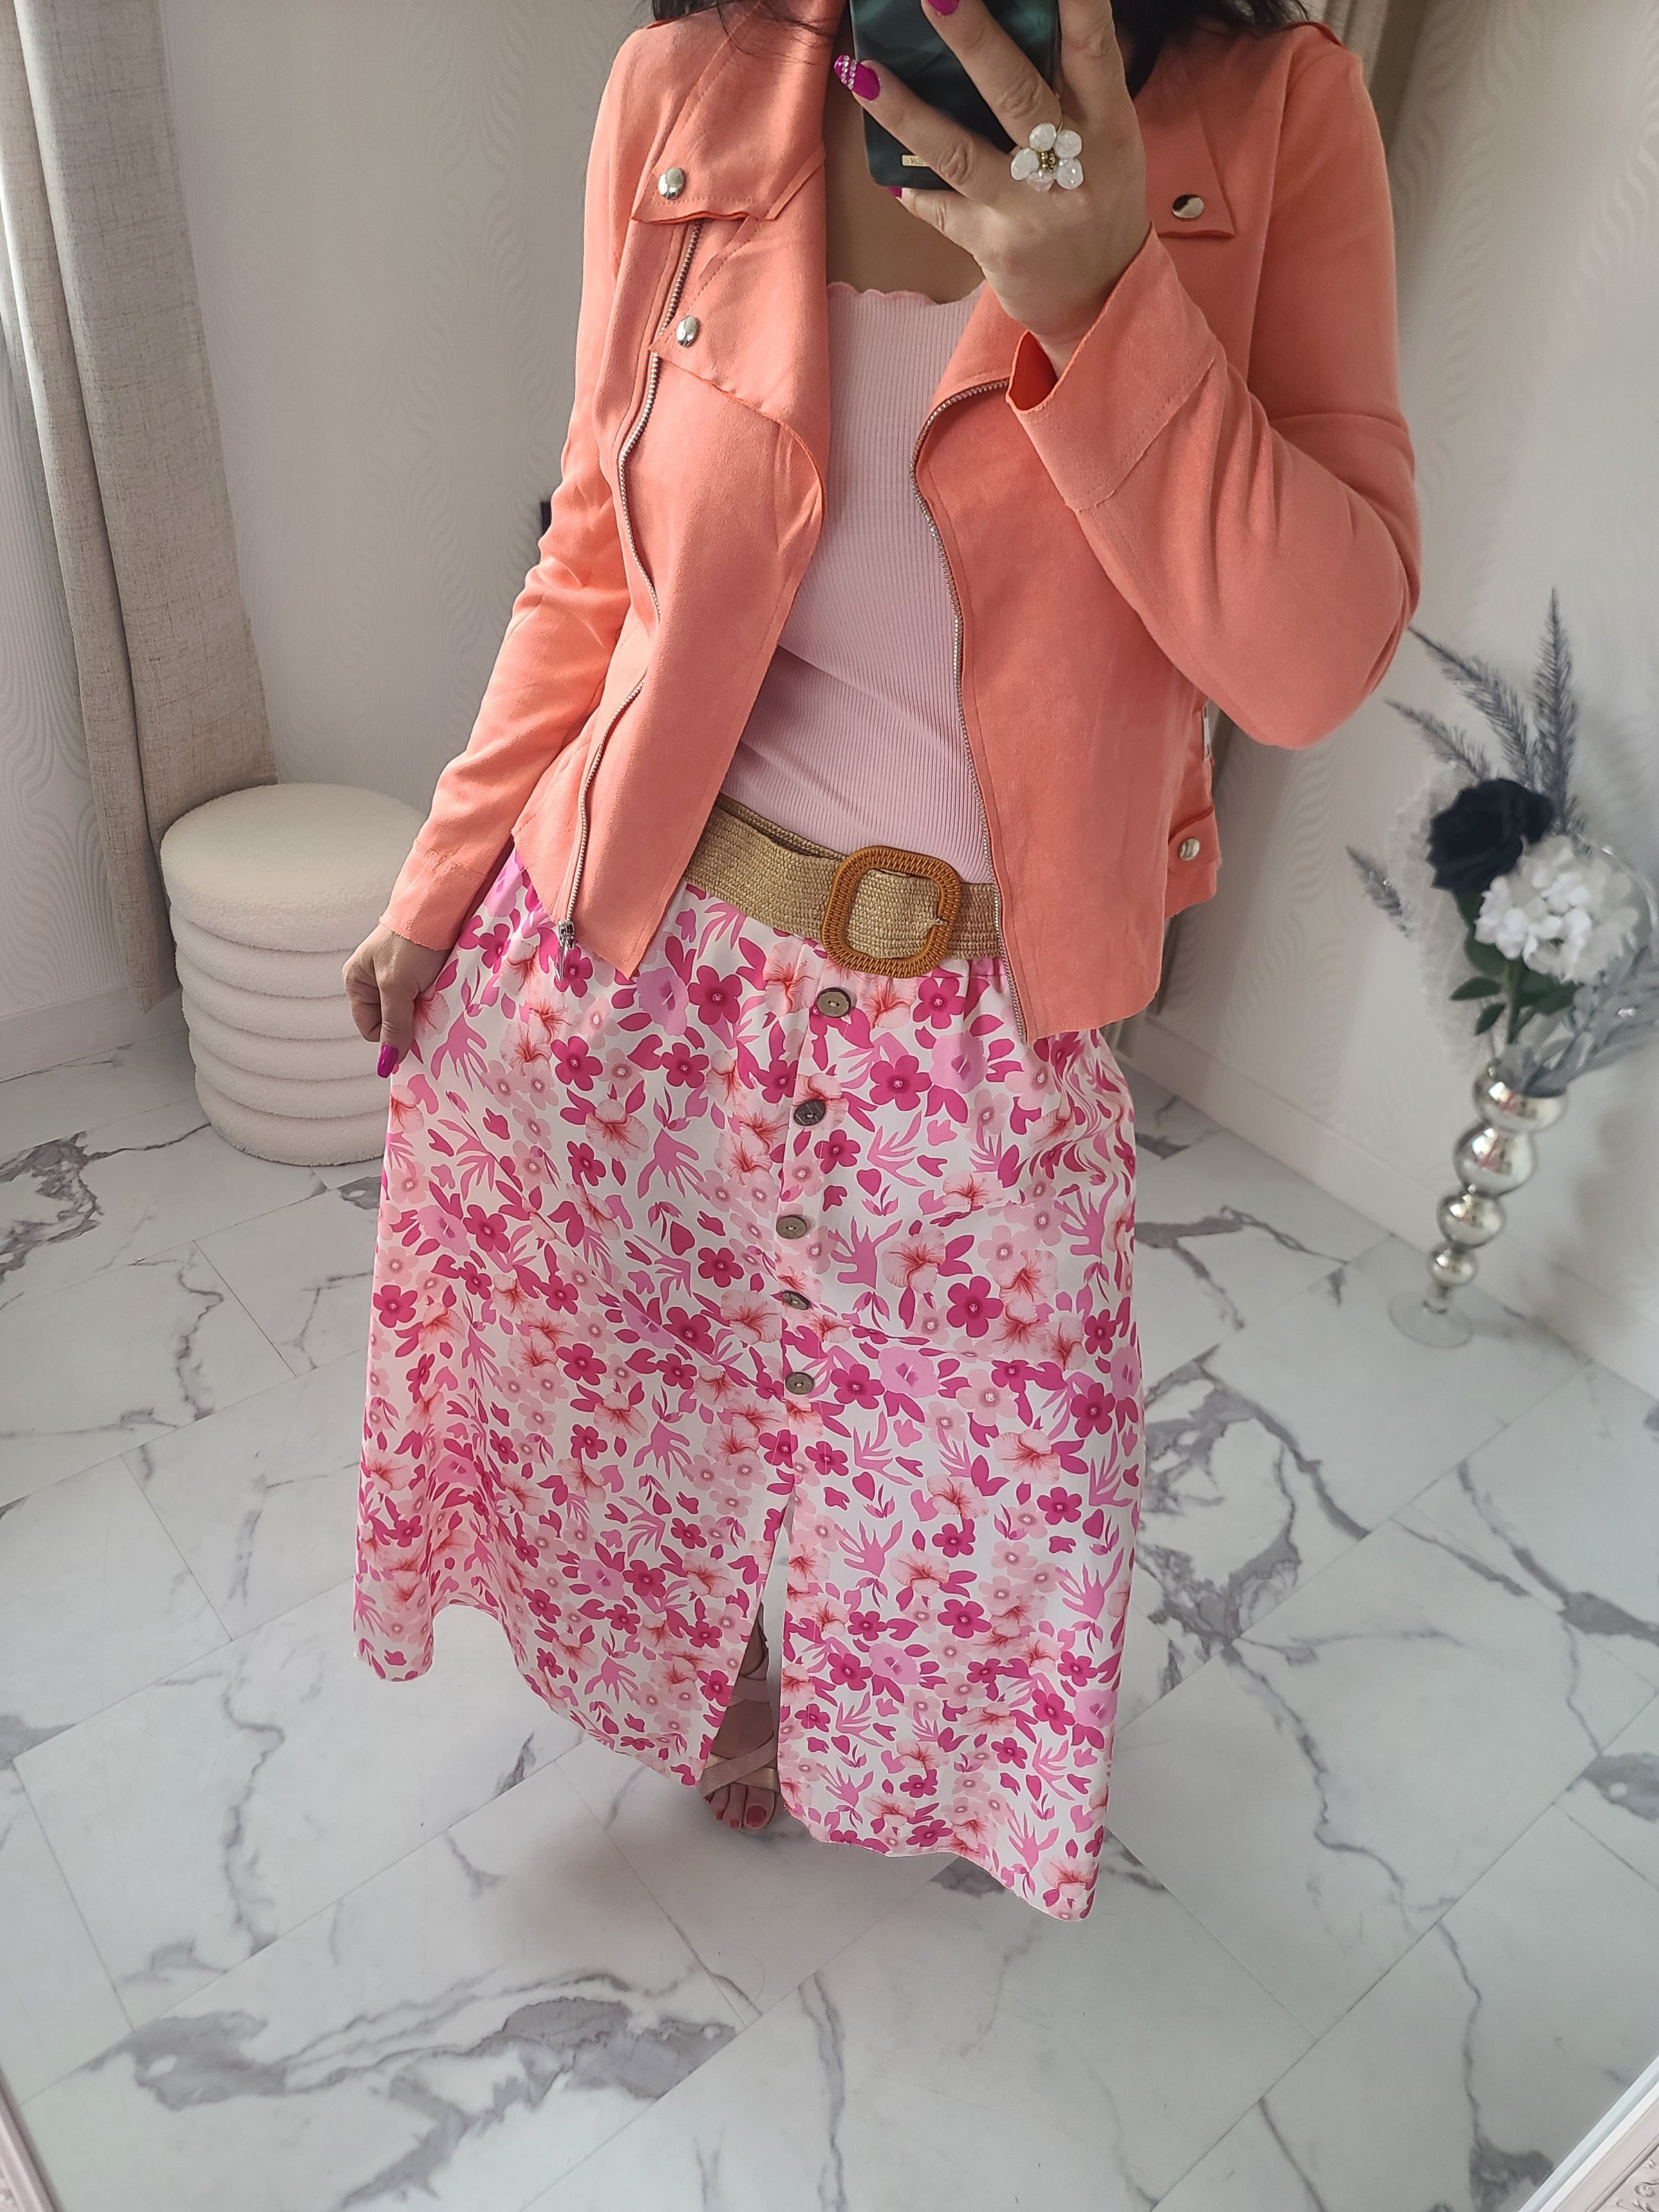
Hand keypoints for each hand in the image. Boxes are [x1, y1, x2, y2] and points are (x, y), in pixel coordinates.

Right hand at [343, 924, 447, 1066]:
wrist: (440, 906)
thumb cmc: (411, 941)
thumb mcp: (397, 986)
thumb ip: (393, 1024)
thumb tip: (386, 1062)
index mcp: (356, 982)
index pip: (371, 1029)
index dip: (391, 1034)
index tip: (412, 1027)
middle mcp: (373, 980)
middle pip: (391, 1021)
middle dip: (410, 1020)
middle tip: (426, 1007)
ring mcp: (397, 975)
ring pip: (410, 1011)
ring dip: (425, 1009)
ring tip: (435, 993)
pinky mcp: (420, 971)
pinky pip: (425, 997)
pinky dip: (435, 998)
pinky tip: (443, 988)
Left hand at [833, 0, 1149, 372]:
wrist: (1101, 302)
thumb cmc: (1100, 202)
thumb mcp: (1108, 142)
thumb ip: (1073, 90)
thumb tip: (1017, 23)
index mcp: (1108, 127)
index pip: (1093, 51)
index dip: (1077, 7)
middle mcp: (1071, 167)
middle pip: (1016, 93)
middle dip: (973, 40)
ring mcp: (1028, 210)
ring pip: (959, 153)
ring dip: (906, 113)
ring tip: (864, 74)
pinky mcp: (994, 247)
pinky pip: (940, 208)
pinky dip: (911, 187)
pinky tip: (883, 169)